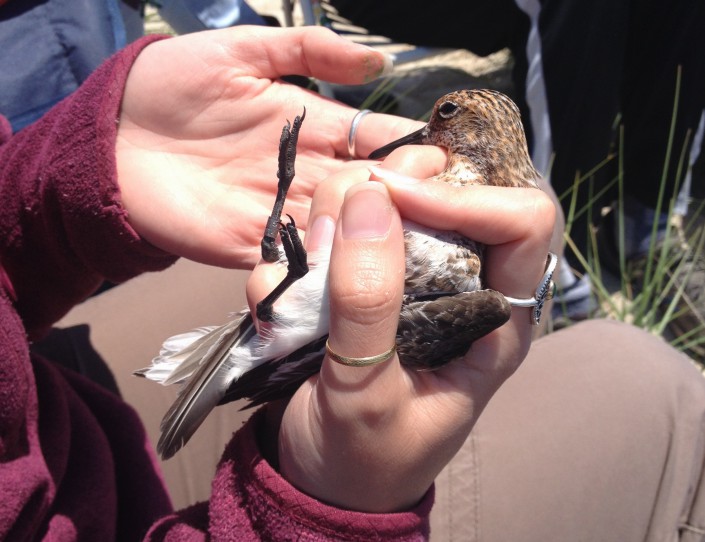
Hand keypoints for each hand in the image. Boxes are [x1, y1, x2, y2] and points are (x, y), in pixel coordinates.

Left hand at [116, 26, 417, 267]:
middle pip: (371, 189)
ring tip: (407, 243)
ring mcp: (284, 213)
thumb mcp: (241, 52)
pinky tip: (357, 274)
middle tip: (427, 204)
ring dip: (372, 236)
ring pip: (344, 229)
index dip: (409, 147)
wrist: (112, 140)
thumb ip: (308, 50)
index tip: (438, 159)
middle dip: (401, 196)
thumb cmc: (171, 85)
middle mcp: (307, 173)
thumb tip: (378, 60)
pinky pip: (300, 263)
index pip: (377, 138)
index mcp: (313, 126)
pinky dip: (327, 269)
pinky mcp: (254, 247)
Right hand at [248, 147, 555, 511]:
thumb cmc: (364, 456)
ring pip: (379, 195)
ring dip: (328, 218)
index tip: (390, 198)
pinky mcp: (355, 278)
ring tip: (302, 276)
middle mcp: (454, 284)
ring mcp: (402, 276)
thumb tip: (370, 198)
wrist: (321, 479)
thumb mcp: (368, 393)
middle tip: (329, 235)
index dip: (463, 197)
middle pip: (442, 186)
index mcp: (494, 318)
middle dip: (379, 193)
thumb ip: (369, 303)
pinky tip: (275, 301)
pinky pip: (328, 229)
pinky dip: (293, 253)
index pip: (521, 221)